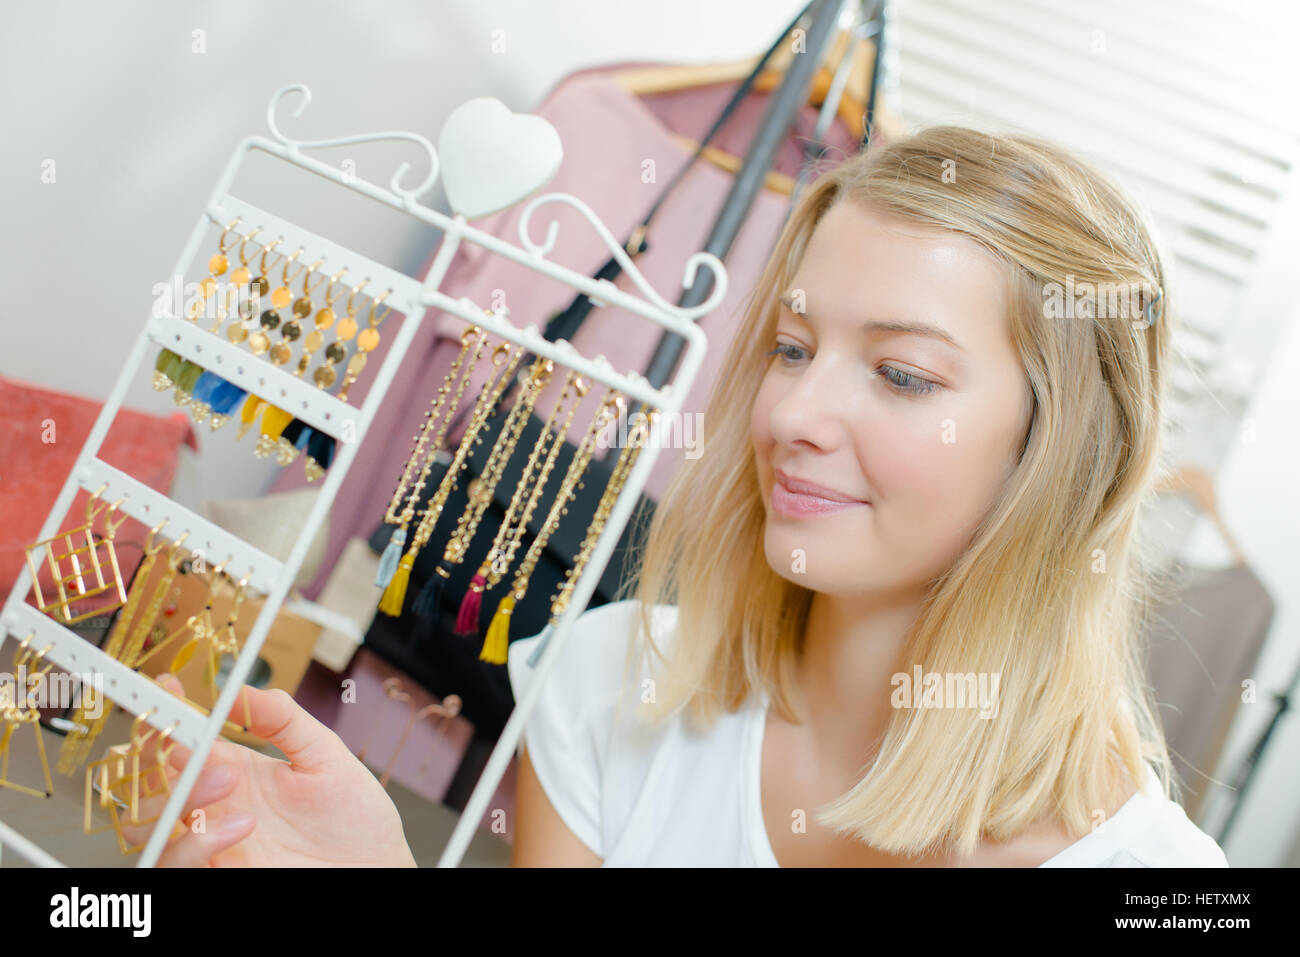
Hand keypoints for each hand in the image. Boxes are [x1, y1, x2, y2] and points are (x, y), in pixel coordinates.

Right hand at [119, 673, 416, 866]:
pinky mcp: (217, 875)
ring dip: (174, 798)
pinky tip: (242, 825)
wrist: (376, 868)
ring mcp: (212, 845)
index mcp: (234, 773)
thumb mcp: (325, 757)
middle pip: (151, 781)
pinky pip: (173, 864)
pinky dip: (194, 843)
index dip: (165, 713)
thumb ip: (285, 720)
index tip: (165, 687)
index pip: (182, 740)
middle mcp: (214, 809)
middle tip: (190, 742)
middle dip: (156, 756)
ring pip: (147, 824)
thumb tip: (242, 689)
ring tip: (228, 781)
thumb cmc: (356, 819)